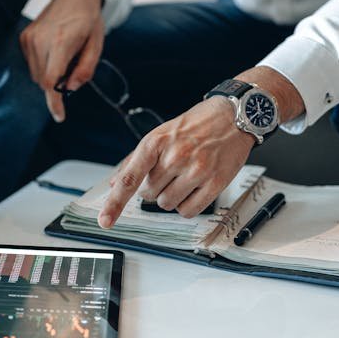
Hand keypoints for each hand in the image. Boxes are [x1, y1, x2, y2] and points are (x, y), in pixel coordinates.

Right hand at [20, 0, 104, 121]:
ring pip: (36, 75)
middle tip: (73, 69)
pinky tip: (55, 52)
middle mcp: (41, 40)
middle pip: (43, 81)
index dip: (54, 102)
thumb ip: (85, 70)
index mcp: (62, 42)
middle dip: (57, 85)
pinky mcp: (24, 37)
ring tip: (65, 56)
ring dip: (50, 75)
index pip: (50, 81)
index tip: (59, 116)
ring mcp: (29, 38)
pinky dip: (43, 66)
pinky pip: (32, 64)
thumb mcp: (96, 46)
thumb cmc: (89, 21)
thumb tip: (70, 89)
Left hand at [98, 66, 305, 227]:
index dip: (115, 203)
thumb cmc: (196, 125)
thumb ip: (136, 160)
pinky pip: (189, 211)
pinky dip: (187, 205)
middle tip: (170, 171)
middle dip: (155, 188)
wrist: (233, 117)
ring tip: (184, 177)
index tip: (105, 221)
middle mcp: (175, 156)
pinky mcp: (215, 183)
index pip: (130, 178)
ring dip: (171, 197)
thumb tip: (115, 184)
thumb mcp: (161, 134)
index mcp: (156, 142)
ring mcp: (196, 170)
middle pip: (148, 195)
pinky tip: (194, 189)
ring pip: (167, 204)